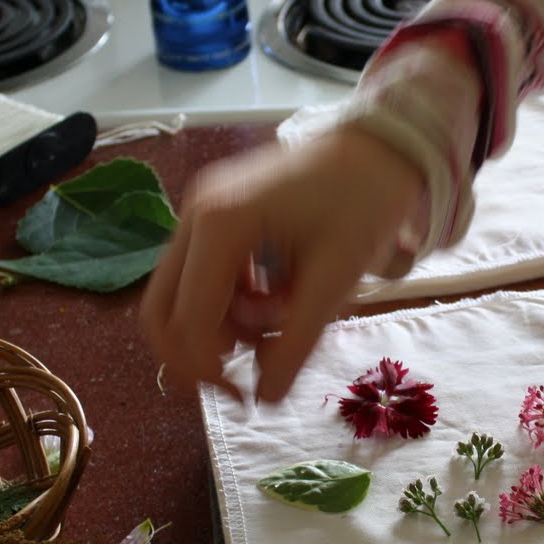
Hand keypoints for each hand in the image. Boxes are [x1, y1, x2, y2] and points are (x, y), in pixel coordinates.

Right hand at [140, 124, 422, 401]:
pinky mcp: (216, 213)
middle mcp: (197, 214)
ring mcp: (201, 210)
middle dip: (196, 355)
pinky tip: (276, 300)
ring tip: (279, 322)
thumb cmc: (365, 201)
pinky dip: (229, 302)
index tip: (246, 398)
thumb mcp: (336, 279)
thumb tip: (265, 399)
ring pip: (180, 295)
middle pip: (162, 308)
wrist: (382, 144)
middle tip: (238, 385)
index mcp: (221, 223)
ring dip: (219, 326)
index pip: (189, 318)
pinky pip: (202, 275)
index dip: (210, 370)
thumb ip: (296, 342)